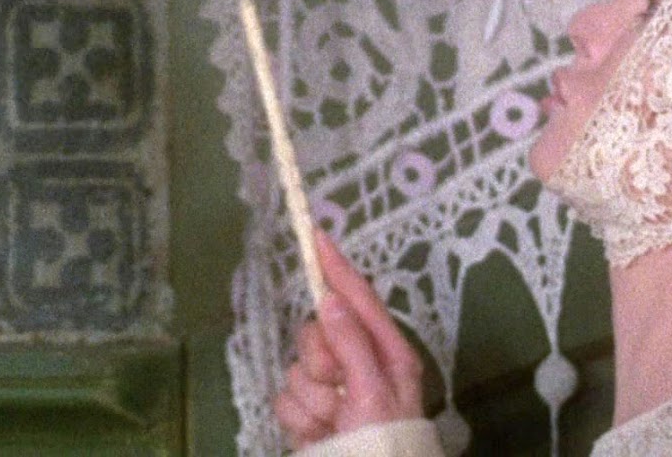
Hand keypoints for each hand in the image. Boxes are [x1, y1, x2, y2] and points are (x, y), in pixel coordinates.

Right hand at [273, 231, 424, 450]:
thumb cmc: (383, 444)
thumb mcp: (375, 391)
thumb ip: (352, 344)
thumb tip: (329, 301)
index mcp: (387, 353)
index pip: (358, 299)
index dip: (337, 267)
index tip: (317, 235)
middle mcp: (358, 365)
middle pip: (316, 332)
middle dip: (319, 360)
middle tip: (337, 387)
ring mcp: (331, 390)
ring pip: (295, 369)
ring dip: (312, 400)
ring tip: (334, 423)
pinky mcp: (308, 413)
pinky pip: (284, 398)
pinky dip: (299, 419)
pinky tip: (320, 436)